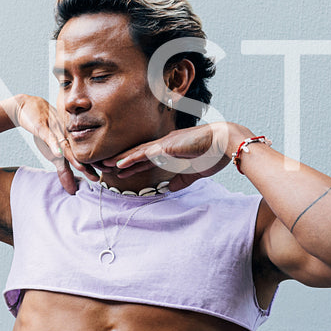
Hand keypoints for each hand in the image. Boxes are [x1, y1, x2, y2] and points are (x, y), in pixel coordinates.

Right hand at [9, 94, 99, 194]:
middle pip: (81, 151)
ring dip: (75, 157)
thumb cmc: (46, 132)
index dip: (98, 165)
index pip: (87, 156)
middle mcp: (68, 137)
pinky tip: (58, 153)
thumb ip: (64, 171)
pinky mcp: (43, 128)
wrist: (30, 108)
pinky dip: (54, 145)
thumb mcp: (54, 154)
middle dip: (92, 163)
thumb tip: (72, 191)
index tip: (109, 174)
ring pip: (67, 145)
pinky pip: (49, 137)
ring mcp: (56, 131)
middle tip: (103, 173)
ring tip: (82, 167)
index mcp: (73, 143)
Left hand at [103, 122, 249, 184]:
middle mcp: (164, 145)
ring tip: (106, 165)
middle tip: (105, 166)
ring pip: (137, 152)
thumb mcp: (194, 172)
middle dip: (122, 161)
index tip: (119, 170)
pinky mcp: (167, 146)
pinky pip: (144, 153)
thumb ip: (182, 179)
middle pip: (138, 154)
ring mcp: (164, 144)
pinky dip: (131, 158)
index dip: (132, 164)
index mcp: (171, 150)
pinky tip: (120, 163)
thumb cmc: (214, 153)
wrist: (225, 142)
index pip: (147, 158)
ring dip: (121, 159)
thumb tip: (169, 188)